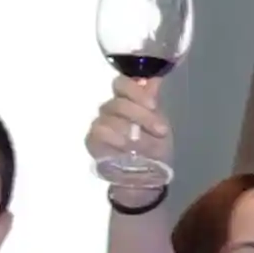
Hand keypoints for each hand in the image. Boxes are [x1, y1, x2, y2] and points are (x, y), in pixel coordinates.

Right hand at [85, 77, 178, 213]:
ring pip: (109, 118)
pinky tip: (127, 148)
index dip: (135, 91)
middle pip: (118, 103)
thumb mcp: (161, 123)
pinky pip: (100, 132)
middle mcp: (111, 109)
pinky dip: (116, 139)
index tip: (152, 105)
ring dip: (131, 131)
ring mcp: (99, 124)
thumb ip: (152, 102)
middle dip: (142, 116)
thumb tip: (155, 78)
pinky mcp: (92, 140)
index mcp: (127, 100)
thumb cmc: (154, 145)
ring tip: (144, 144)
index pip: (121, 84)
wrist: (147, 174)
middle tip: (160, 130)